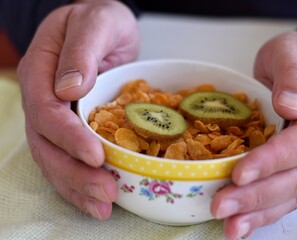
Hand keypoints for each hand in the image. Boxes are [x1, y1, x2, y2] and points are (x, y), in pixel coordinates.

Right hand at [17, 0, 138, 219]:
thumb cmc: (102, 20)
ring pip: (55, 158)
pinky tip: (96, 200)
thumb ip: (82, 51)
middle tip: (106, 193)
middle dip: (74, 172)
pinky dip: (80, 182)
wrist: (106, 26)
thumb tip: (69, 88)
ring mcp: (55, 116)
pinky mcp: (71, 128)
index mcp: (41, 70)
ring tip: (103, 206)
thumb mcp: (98, 23)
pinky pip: (68, 159)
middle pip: (47, 144)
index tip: (96, 156)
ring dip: (77, 186)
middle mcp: (42, 97)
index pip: (47, 111)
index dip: (68, 137)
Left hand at [210, 30, 296, 238]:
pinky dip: (265, 210)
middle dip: (259, 194)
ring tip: (230, 226)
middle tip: (222, 205)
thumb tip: (291, 106)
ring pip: (294, 191)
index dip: (274, 159)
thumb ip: (294, 75)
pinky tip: (243, 222)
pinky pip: (288, 193)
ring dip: (260, 211)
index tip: (240, 172)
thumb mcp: (294, 50)